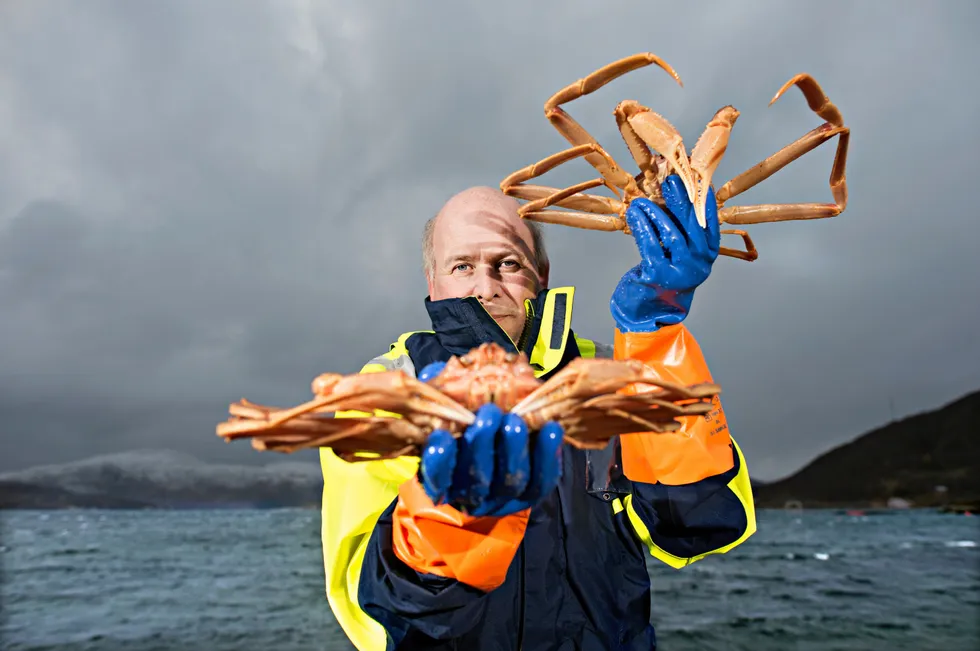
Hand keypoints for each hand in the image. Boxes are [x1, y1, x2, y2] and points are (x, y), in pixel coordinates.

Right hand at [415, 361, 563, 516]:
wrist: (503, 447)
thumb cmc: (469, 425)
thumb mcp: (450, 411)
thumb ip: (442, 397)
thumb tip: (434, 375)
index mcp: (446, 478)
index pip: (438, 477)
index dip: (438, 460)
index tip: (440, 436)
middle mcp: (473, 493)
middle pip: (477, 478)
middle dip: (482, 444)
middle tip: (488, 413)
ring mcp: (505, 495)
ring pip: (511, 480)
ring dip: (514, 449)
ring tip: (516, 420)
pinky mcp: (533, 492)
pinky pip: (543, 479)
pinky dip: (547, 454)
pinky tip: (551, 428)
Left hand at [610, 175, 720, 331]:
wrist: (649, 311)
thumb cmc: (664, 277)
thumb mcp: (679, 254)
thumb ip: (682, 230)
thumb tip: (674, 195)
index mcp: (708, 255)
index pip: (710, 222)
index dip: (704, 200)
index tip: (697, 179)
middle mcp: (699, 263)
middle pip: (693, 224)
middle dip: (681, 200)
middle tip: (670, 181)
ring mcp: (681, 271)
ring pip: (670, 233)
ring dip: (654, 212)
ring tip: (641, 201)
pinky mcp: (660, 276)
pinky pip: (650, 245)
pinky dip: (642, 226)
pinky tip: (635, 215)